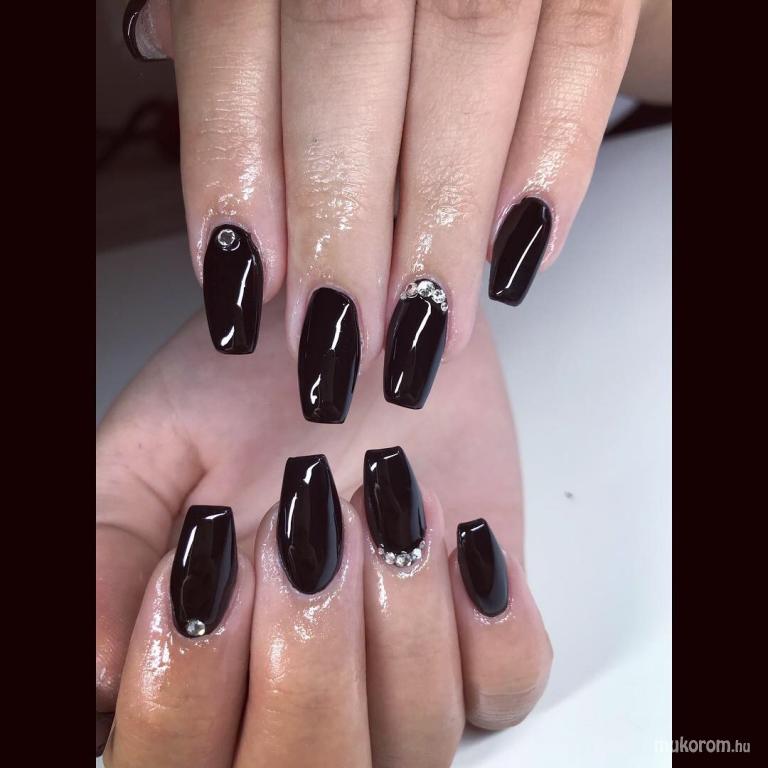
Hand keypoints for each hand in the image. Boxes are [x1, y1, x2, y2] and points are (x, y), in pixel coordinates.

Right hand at [96, 298, 551, 763]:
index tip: (208, 552)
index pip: (178, 764)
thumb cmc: (256, 391)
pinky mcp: (480, 631)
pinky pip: (506, 685)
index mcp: (210, 661)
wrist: (358, 336)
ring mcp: (401, 669)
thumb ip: (107, 551)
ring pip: (416, 738)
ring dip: (398, 614)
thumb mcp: (156, 452)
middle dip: (304, 658)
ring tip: (381, 502)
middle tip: (300, 532)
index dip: (184, 686)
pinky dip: (488, 620)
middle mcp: (303, 684)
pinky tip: (457, 537)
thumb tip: (96, 673)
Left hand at [121, 0, 670, 418]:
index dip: (235, 168)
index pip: (234, 35)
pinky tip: (518, 256)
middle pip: (348, 55)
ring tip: (425, 332)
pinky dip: (555, 159)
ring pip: (469, 60)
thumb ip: (221, 1)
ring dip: (444, 224)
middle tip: (341, 344)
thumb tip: (159, 44)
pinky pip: (585, 49)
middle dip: (343, 223)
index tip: (246, 284)